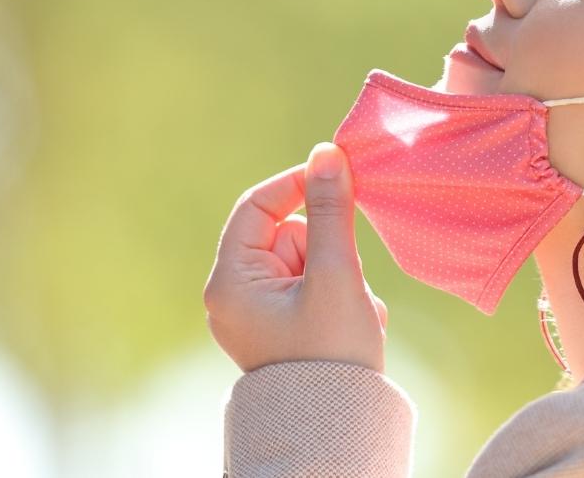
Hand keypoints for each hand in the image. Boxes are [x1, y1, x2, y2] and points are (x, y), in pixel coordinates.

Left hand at [204, 141, 388, 372]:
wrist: (339, 429)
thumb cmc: (331, 355)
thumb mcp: (336, 274)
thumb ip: (331, 211)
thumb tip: (327, 153)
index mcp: (230, 282)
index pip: (257, 206)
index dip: (297, 186)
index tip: (339, 179)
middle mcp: (233, 296)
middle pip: (287, 234)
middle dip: (327, 250)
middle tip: (346, 279)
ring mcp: (256, 315)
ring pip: (306, 261)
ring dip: (339, 276)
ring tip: (353, 312)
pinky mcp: (279, 328)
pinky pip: (311, 289)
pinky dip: (338, 297)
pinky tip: (353, 324)